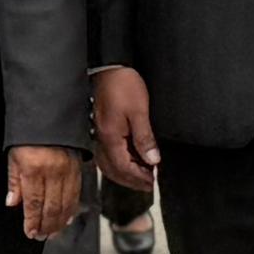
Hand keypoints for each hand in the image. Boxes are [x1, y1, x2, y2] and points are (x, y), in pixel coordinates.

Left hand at [6, 143, 82, 238]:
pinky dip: (71, 209)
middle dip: (46, 226)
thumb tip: (12, 203)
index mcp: (34, 169)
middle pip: (52, 207)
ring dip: (59, 222)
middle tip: (41, 237)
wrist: (49, 117)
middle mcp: (53, 172)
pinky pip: (75, 194)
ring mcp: (68, 171)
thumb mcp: (13, 156)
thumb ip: (14, 181)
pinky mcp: (77, 169)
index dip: (33, 221)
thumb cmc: (28, 136)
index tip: (30, 232)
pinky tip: (67, 219)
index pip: (34, 203)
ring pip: (66, 204)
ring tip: (52, 233)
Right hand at [90, 68, 160, 195]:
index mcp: (111, 137)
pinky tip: (130, 159)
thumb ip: (145, 139)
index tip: (153, 182)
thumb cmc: (122, 84)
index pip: (124, 168)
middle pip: (114, 171)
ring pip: (109, 164)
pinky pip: (107, 154)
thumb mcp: (139, 112)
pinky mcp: (102, 128)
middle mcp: (102, 139)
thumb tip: (152, 160)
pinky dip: (119, 162)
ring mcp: (100, 134)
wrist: (109, 67)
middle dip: (131, 181)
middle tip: (148, 185)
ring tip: (141, 175)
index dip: (139, 178)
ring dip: (124, 174)